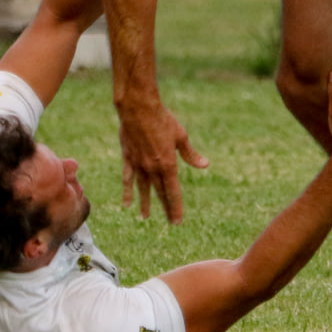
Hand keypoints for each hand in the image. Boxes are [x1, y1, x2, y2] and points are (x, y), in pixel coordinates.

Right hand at [117, 99, 208, 222]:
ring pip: (143, 189)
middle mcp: (153, 168)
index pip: (173, 192)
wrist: (138, 108)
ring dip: (145, 203)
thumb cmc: (163, 119)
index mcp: (168, 164)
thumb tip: (205, 165)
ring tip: (145, 217)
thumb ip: (190, 154)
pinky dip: (127, 192)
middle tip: (170, 223)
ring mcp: (139, 165)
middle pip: (160, 193)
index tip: (177, 221)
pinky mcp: (128, 158)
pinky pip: (127, 179)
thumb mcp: (180, 136)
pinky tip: (126, 203)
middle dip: (166, 209)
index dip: (176, 207)